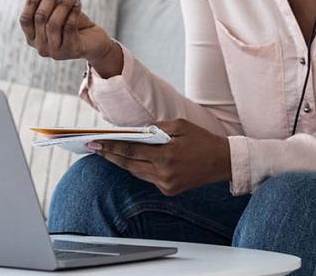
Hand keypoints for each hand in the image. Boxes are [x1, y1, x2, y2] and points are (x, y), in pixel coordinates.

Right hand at [18, 0, 111, 61]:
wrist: (94, 42)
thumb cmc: (73, 24)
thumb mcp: (59, 12)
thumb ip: (51, 2)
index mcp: (32, 37)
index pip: (25, 19)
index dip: (31, 0)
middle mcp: (40, 47)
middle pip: (40, 18)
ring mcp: (54, 52)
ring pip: (53, 24)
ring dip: (64, 4)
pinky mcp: (70, 51)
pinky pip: (69, 28)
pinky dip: (73, 12)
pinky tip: (78, 2)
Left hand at [86, 118, 231, 195]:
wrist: (222, 162)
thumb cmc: (202, 139)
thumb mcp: (180, 125)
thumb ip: (157, 128)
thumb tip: (135, 131)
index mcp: (166, 155)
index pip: (130, 151)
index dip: (110, 147)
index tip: (94, 142)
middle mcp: (164, 173)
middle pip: (128, 164)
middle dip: (109, 155)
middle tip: (92, 147)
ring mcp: (166, 184)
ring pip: (136, 172)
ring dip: (122, 162)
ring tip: (107, 152)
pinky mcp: (169, 190)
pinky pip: (147, 177)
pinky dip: (138, 168)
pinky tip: (129, 160)